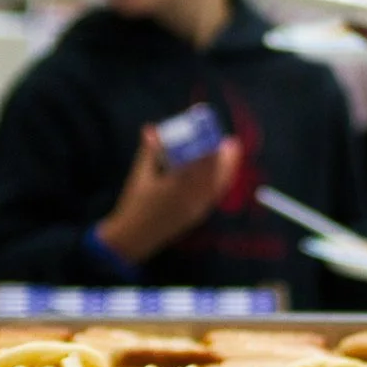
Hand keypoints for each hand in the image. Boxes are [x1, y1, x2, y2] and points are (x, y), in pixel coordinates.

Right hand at [95, 130, 241, 263]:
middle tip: (231, 142)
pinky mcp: (198, 215)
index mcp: (178, 185)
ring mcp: (197, 208)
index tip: (215, 134)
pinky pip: (215, 195)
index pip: (201, 161)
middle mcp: (193, 197)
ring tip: (232, 154)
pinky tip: (222, 174)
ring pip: (219, 185)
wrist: (135, 237)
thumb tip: (151, 129)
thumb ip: (149, 152)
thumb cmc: (134, 205)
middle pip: (216, 173)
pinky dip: (221, 181)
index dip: (210, 144)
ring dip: (228, 169)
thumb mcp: (140, 177)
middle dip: (226, 157)